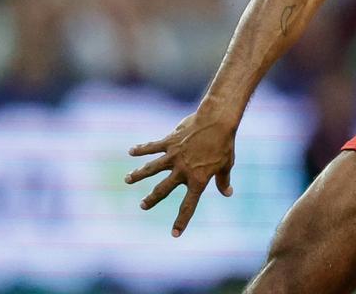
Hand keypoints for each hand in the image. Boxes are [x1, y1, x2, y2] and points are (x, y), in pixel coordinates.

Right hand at [125, 110, 236, 236]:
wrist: (217, 121)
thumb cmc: (224, 144)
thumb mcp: (227, 164)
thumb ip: (223, 180)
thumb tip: (228, 193)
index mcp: (198, 179)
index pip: (189, 205)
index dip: (181, 221)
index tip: (174, 234)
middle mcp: (182, 171)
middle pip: (163, 189)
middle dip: (151, 199)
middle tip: (142, 205)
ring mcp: (174, 156)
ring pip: (151, 169)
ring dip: (138, 174)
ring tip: (128, 179)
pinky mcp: (169, 142)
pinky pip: (152, 147)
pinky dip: (142, 148)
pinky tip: (132, 151)